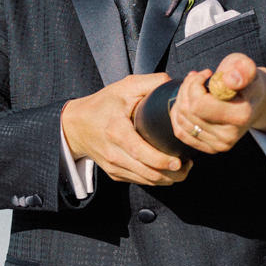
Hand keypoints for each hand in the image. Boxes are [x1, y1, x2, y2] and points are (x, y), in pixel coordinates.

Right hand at [61, 73, 191, 185]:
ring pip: (146, 181)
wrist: (76, 125)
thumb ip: (151, 83)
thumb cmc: (103, 104)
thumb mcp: (124, 87)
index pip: (141, 152)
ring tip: (183, 168)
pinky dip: (156, 179)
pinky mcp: (115, 174)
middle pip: (148, 172)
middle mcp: (114, 153)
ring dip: (168, 178)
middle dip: (172, 173)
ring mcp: (113, 166)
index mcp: (116, 131)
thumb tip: (176, 85)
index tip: (179, 161)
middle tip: (189, 165)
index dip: (162, 160)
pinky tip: (167, 170)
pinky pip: (140, 181)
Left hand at [170, 53, 265, 154]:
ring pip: (181, 120)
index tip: (206, 73)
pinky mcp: (211, 148)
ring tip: (194, 87)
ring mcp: (220, 145)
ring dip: (182, 99)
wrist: (255, 101)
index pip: (197, 104)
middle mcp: (229, 135)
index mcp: (240, 115)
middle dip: (186, 89)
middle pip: (188, 112)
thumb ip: (242, 69)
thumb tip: (230, 80)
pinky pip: (181, 133)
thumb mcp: (246, 67)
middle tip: (198, 77)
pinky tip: (187, 102)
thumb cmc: (246, 81)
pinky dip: (178, 115)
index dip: (195, 84)